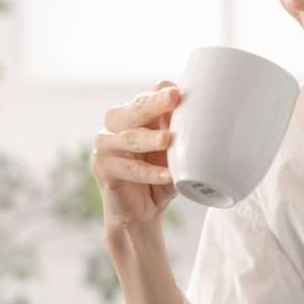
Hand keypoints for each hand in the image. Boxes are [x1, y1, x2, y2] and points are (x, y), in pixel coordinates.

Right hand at [91, 81, 179, 227]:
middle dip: (154, 103)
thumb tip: (200, 113)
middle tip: (173, 97)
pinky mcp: (102, 168)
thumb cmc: (160, 174)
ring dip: (149, 138)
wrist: (140, 212)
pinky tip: (167, 175)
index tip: (180, 91)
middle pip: (134, 108)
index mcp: (137, 114)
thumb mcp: (176, 152)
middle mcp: (118, 124)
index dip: (163, 92)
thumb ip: (182, 132)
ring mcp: (106, 145)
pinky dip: (147, 173)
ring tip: (168, 140)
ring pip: (128, 137)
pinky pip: (126, 169)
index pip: (148, 95)